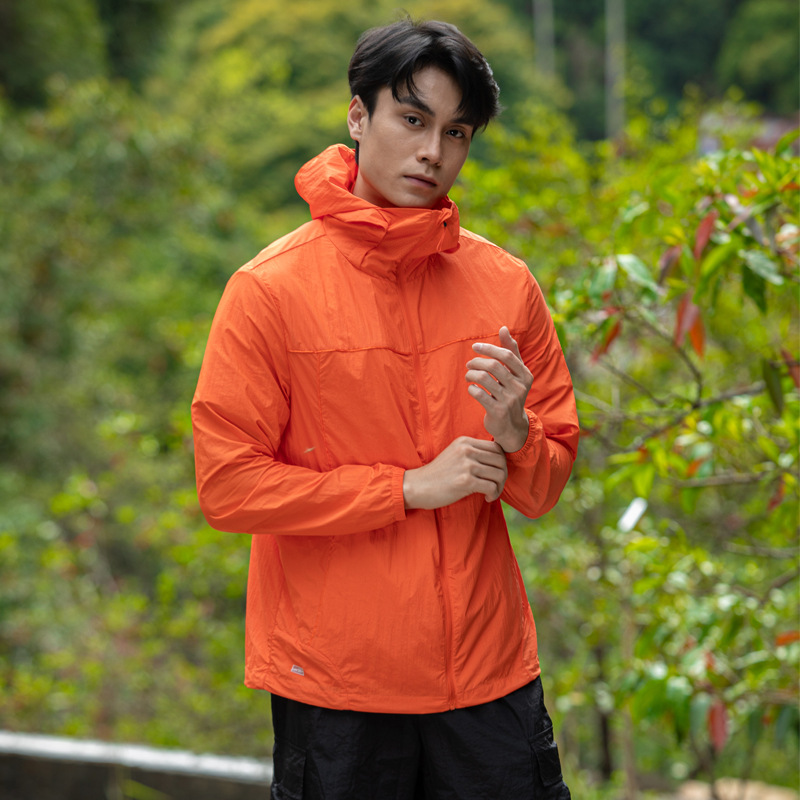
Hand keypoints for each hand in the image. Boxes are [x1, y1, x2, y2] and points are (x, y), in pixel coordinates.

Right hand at [403, 437, 507, 508]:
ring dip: (499, 486)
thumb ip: (473, 453)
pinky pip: (492, 487)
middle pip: (501, 460)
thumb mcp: (454, 455)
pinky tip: (487, 498)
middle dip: (502, 475)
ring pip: (499, 474)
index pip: (496, 448)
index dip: (501, 463)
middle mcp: (467, 450)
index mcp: (465, 441)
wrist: (418, 486)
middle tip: (495, 486)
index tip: (494, 474)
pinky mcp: (466, 481)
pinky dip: (493, 494)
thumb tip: (499, 461)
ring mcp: (466, 465)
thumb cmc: (438, 475)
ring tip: (491, 493)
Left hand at [466, 326, 531, 452]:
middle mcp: (520, 387)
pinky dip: (472, 388)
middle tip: (469, 364)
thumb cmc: (511, 393)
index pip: (507, 355)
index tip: (475, 346)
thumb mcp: (515, 374)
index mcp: (525, 376)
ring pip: (484, 379)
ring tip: (468, 375)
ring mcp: (509, 400)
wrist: (512, 426)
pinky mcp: (497, 411)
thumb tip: (503, 328)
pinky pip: (479, 394)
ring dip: (471, 374)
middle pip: (493, 366)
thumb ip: (511, 351)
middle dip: (477, 362)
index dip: (489, 348)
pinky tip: (471, 388)